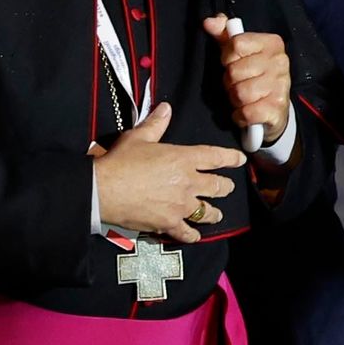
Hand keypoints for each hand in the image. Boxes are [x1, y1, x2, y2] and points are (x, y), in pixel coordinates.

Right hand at [92, 102, 244, 242]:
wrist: (103, 190)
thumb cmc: (119, 161)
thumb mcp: (138, 137)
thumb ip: (155, 124)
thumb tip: (166, 108)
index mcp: (183, 159)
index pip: (215, 156)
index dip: (230, 158)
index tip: (240, 160)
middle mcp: (188, 182)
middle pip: (218, 186)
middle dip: (225, 187)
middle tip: (227, 188)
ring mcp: (181, 205)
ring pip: (208, 212)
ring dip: (213, 213)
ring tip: (216, 214)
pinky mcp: (169, 223)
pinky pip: (187, 232)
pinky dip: (192, 235)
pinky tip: (195, 236)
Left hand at [204, 14, 290, 141]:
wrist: (275, 107)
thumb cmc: (254, 75)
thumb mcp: (239, 51)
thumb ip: (223, 34)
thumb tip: (209, 22)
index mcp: (272, 43)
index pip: (236, 44)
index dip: (228, 56)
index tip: (233, 62)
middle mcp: (280, 62)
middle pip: (235, 71)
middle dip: (231, 81)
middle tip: (239, 83)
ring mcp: (281, 86)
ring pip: (240, 93)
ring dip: (235, 99)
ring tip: (243, 97)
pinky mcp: (277, 108)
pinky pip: (247, 112)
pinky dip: (241, 115)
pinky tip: (246, 111)